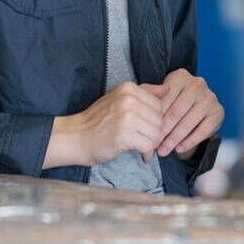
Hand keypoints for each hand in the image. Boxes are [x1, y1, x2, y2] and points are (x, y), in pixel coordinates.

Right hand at [44, 81, 169, 168]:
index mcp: (129, 88)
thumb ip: (145, 91)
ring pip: (156, 133)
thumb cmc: (98, 120)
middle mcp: (129, 99)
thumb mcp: (119, 98)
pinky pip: (148, 146)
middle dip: (154, 133)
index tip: (146, 128)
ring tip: (141, 147)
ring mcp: (126, 117)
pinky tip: (141, 155)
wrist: (75, 137)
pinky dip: (147, 154)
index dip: (155, 119)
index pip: (159, 104)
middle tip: (143, 139)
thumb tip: (167, 88)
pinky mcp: (124, 135)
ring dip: (151, 144)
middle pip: (159, 119)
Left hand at [142, 69, 223, 157]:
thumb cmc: (170, 102)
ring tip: (163, 151)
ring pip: (189, 122)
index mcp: (181, 76)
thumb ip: (148, 96)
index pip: (166, 98)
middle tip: (154, 145)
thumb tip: (146, 103)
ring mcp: (210, 97)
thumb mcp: (158, 96)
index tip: (146, 132)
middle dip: (164, 130)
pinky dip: (190, 141)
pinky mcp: (219, 111)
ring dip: (174, 139)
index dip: (155, 117)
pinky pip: (204, 130)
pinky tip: (179, 149)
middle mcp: (198, 83)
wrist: (193, 109)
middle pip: (177, 111)